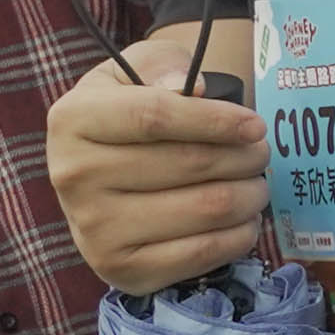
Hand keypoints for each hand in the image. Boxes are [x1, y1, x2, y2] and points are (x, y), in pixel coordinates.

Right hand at [43, 26, 269, 289]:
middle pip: (190, 164)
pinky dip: (240, 233)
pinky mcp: (118, 268)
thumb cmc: (131, 109)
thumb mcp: (138, 69)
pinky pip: (203, 252)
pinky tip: (242, 217)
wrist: (102, 172)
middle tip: (262, 153)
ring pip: (207, 208)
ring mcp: (93, 228)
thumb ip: (164, 65)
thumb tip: (192, 88)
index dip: (217, 120)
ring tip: (256, 183)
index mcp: (73, 120)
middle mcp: (73, 176)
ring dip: (251, 194)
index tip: (256, 126)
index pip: (156, 117)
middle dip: (246, 157)